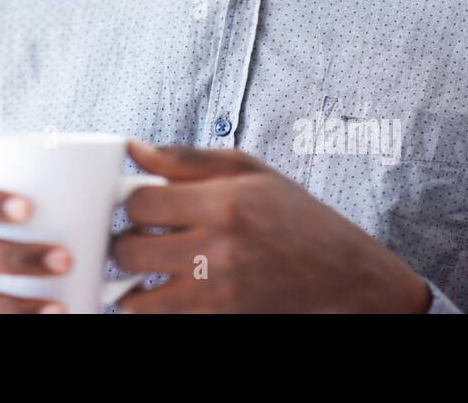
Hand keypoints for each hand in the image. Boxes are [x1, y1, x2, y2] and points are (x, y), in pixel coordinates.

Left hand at [110, 140, 431, 312]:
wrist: (343, 274)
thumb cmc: (295, 215)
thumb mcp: (249, 171)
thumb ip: (186, 160)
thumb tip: (134, 150)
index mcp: (224, 204)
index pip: (140, 203)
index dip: (131, 200)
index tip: (142, 201)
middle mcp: (218, 250)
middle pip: (128, 250)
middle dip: (124, 240)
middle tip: (137, 235)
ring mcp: (218, 292)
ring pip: (135, 297)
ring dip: (130, 281)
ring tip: (143, 267)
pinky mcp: (220, 318)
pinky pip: (160, 318)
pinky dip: (150, 306)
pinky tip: (160, 289)